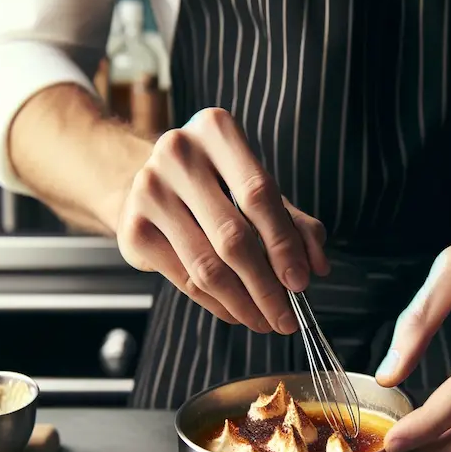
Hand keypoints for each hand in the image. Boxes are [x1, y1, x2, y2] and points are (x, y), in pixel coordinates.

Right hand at [116, 107, 330, 332]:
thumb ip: (296, 222)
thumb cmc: (214, 186)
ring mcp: (149, 190)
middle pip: (232, 236)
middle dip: (266, 286)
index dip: (284, 244)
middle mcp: (177, 153)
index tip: (301, 282)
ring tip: (266, 320)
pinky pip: (184, 280)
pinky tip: (236, 312)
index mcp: (215, 131)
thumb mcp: (257, 191)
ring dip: (243, 303)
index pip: (258, 194)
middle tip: (286, 316)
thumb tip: (317, 265)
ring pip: (206, 266)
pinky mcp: (133, 228)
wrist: (147, 182)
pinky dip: (217, 304)